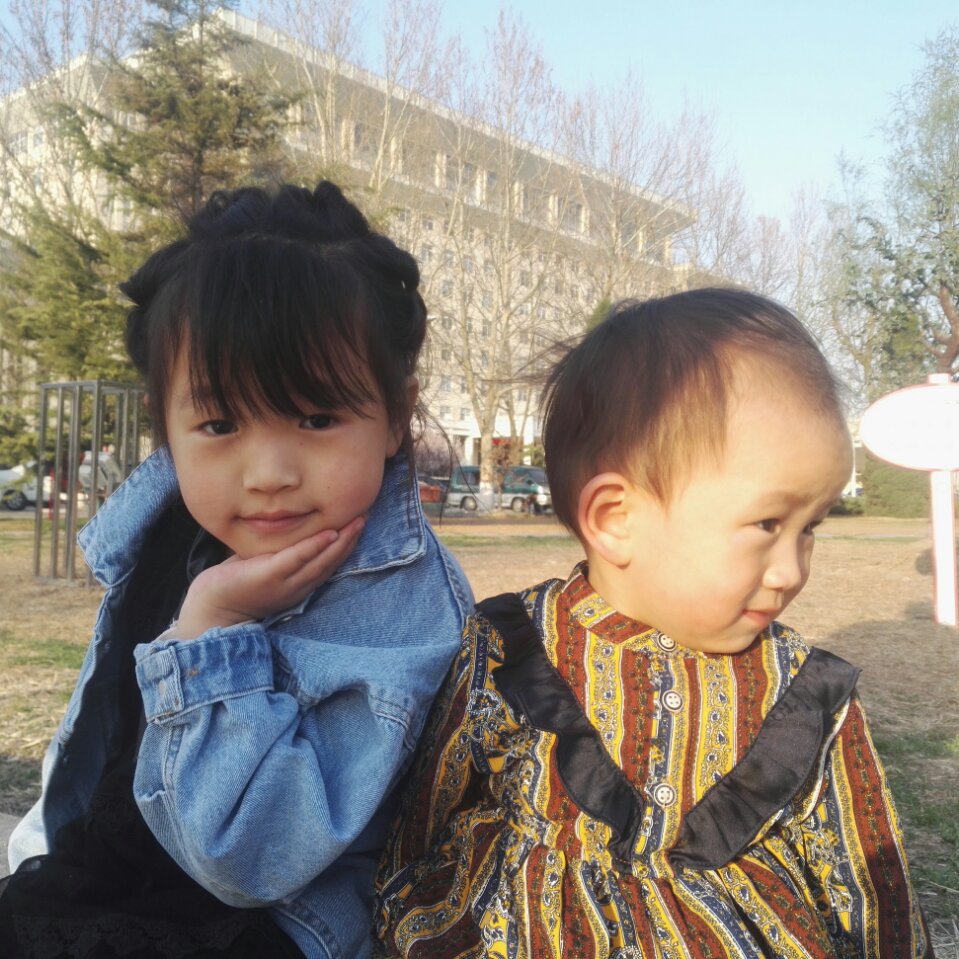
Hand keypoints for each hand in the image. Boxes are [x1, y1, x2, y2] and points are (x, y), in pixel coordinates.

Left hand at [169, 516, 365, 639]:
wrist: (211, 609)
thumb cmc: (235, 583)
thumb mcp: (265, 564)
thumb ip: (280, 550)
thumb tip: (289, 524)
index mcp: (298, 585)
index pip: (328, 565)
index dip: (346, 546)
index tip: (358, 524)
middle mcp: (297, 587)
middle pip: (332, 562)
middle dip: (351, 540)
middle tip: (365, 518)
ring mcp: (285, 584)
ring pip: (321, 561)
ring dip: (341, 542)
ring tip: (356, 522)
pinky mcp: (269, 577)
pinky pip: (296, 559)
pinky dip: (314, 547)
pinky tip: (328, 534)